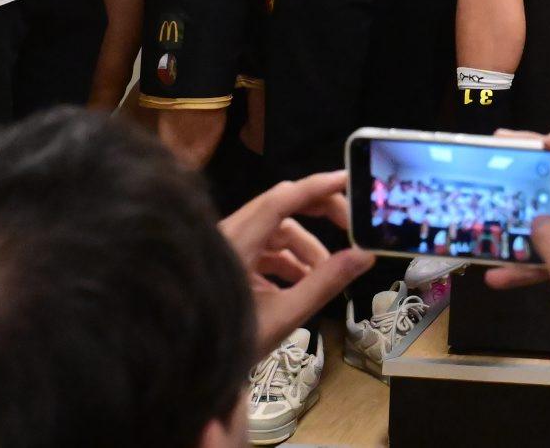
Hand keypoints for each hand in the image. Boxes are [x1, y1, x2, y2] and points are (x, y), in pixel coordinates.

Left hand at [223, 170, 371, 358]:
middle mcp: (229, 236)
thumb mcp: (284, 315)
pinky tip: (301, 286)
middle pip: (280, 210)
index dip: (315, 187)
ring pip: (274, 234)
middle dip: (318, 216)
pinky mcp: (227, 264)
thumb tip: (365, 255)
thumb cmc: (230, 342)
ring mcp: (227, 250)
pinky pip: (262, 251)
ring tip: (326, 274)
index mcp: (237, 242)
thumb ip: (325, 282)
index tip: (348, 179)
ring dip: (303, 249)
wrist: (185, 370)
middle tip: (350, 227)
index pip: (281, 200)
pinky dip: (286, 263)